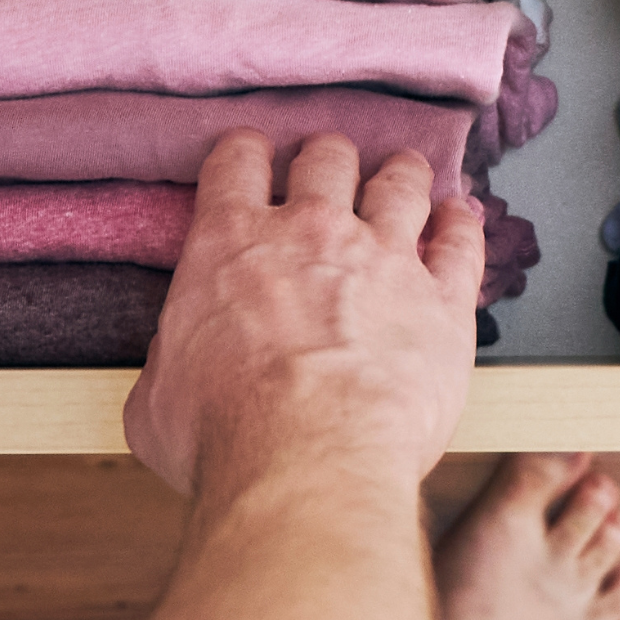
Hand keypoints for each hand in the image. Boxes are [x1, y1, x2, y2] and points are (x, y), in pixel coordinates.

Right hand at [127, 132, 484, 498]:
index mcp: (232, 244)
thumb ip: (171, 357)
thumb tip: (175, 358)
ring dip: (399, 175)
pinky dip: (461, 225)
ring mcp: (385, 259)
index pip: (238, 162)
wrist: (307, 464)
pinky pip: (462, 242)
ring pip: (400, 183)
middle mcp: (312, 232)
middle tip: (327, 174)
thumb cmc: (224, 439)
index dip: (245, 155)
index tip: (251, 159)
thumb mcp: (157, 397)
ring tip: (401, 175)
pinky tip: (458, 219)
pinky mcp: (442, 300)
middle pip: (326, 159)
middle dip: (325, 160)